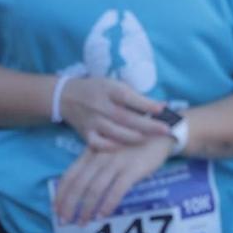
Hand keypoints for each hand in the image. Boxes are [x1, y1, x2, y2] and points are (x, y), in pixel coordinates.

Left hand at [53, 135, 173, 226]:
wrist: (159, 133)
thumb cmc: (131, 143)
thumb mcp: (107, 149)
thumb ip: (93, 164)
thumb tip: (79, 189)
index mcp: (91, 151)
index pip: (70, 175)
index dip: (61, 194)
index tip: (56, 210)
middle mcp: (100, 156)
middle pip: (79, 184)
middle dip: (69, 205)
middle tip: (65, 221)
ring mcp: (116, 162)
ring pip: (95, 189)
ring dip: (87, 208)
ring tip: (83, 222)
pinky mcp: (132, 169)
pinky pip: (116, 190)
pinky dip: (108, 204)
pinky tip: (103, 215)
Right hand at [54, 73, 169, 149]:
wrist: (67, 96)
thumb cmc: (98, 89)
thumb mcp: (114, 85)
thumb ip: (135, 96)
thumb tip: (161, 106)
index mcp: (109, 90)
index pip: (128, 97)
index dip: (146, 104)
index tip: (163, 109)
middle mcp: (100, 105)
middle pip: (125, 118)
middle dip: (147, 125)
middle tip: (165, 130)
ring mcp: (92, 121)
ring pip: (115, 133)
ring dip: (134, 137)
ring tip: (150, 140)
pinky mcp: (85, 133)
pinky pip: (99, 144)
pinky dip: (112, 147)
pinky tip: (124, 147)